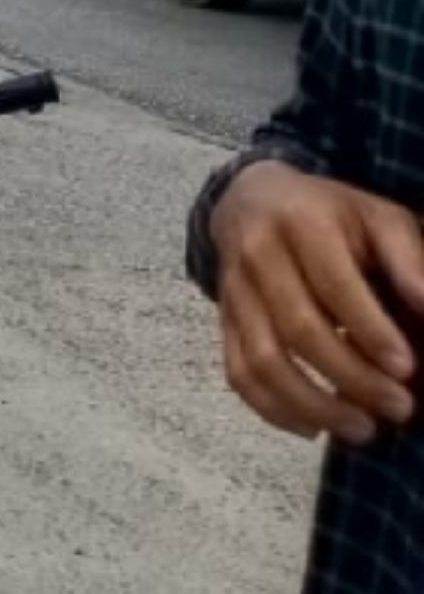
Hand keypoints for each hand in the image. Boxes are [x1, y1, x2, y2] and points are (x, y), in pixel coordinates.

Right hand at [213, 159, 423, 441]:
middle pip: (298, 328)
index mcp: (299, 221)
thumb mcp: (377, 217)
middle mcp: (256, 253)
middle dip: (353, 378)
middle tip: (401, 407)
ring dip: (314, 405)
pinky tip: (314, 427)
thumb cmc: (332, 216)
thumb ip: (407, 259)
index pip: (332, 283)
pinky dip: (273, 409)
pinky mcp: (222, 320)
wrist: (252, 199)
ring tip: (363, 429)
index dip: (370, 330)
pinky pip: (238, 372)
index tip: (407, 368)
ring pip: (262, 359)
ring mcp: (232, 289)